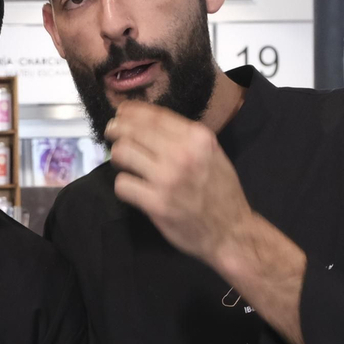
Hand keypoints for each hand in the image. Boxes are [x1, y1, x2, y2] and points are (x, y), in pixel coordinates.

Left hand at [105, 100, 253, 265]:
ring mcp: (167, 178)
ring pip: (122, 153)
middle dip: (117, 130)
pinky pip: (123, 184)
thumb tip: (149, 122)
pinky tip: (131, 187)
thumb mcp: (212, 154)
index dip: (131, 111)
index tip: (120, 112)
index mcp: (198, 138)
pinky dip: (123, 185)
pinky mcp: (156, 203)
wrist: (231, 232)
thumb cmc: (221, 192)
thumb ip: (185, 137)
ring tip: (124, 163)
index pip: (154, 116)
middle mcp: (182, 153)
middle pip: (132, 131)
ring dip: (118, 157)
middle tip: (112, 134)